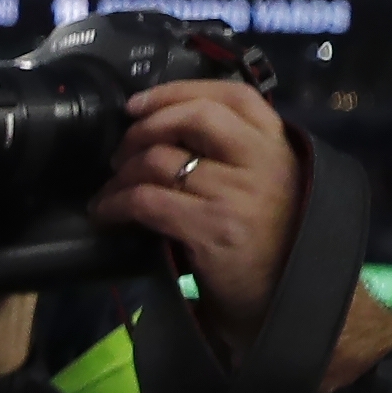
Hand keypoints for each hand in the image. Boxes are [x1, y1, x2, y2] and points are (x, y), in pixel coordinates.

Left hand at [91, 79, 308, 345]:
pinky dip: (115, 204)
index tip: (138, 103)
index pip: (233, 95)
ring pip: (160, 160)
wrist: (286, 301)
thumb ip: (235, 154)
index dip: (178, 91)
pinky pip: (147, 200)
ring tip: (110, 189)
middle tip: (121, 151)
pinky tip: (106, 214)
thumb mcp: (267, 185)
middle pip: (194, 117)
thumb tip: (167, 128)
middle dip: (145, 127)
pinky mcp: (213, 228)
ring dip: (121, 174)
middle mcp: (263, 162)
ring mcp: (239, 193)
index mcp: (278, 146)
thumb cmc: (270, 242)